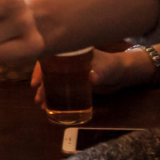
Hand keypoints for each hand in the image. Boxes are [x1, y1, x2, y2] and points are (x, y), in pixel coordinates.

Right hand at [30, 48, 144, 105]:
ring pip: (53, 80)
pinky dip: (54, 96)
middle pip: (49, 71)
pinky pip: (61, 88)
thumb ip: (100, 73)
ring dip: (46, 92)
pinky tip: (51, 107)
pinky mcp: (75, 83)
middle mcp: (67, 61)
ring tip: (42, 105)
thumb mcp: (107, 70)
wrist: (123, 76)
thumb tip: (92, 78)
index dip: (39, 70)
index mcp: (71, 52)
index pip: (50, 58)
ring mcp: (71, 72)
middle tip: (39, 99)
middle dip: (42, 85)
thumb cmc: (114, 67)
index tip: (36, 83)